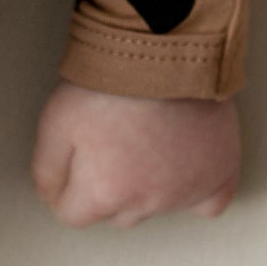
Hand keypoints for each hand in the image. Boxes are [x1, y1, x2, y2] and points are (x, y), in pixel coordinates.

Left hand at [31, 79, 239, 227]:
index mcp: (105, 192)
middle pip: (117, 215)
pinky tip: (182, 166)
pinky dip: (195, 190)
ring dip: (146, 186)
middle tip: (106, 144)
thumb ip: (46, 168)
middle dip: (105, 189)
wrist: (162, 50)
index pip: (72, 215)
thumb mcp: (53, 120)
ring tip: (141, 138)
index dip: (62, 189)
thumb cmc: (110, 81)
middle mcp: (149, 202)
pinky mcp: (220, 174)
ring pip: (157, 207)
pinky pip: (208, 202)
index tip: (68, 164)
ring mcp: (188, 191)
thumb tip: (49, 195)